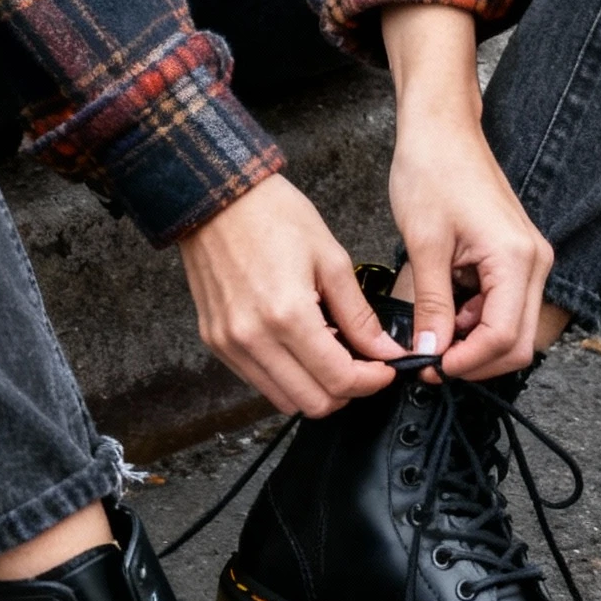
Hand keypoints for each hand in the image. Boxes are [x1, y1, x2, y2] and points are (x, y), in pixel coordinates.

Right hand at [178, 173, 398, 418]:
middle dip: (347, 390)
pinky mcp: (215, 342)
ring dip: (316, 388)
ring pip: (284, 400)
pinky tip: (301, 347)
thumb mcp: (330, 258)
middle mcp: (253, 338)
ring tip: (331, 354)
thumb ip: (359, 314)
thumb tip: (383, 350)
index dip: (372, 382)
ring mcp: (230, 344)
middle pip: (313, 403)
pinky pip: (258, 380)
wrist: (216, 197)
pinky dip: (287, 376)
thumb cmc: (272, 215)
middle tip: (364, 367)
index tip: (385, 369)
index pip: (339, 379)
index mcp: (287, 315)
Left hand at [383, 4, 553, 381]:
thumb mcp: (425, 245)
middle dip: (474, 359)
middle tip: (429, 360)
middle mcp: (533, 261)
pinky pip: (503, 305)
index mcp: (516, 258)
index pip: (504, 338)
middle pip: (518, 342)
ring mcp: (528, 259)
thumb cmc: (432, 171)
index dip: (467, 362)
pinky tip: (444, 309)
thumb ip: (432, 305)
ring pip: (511, 327)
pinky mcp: (515, 256)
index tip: (430, 367)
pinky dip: (474, 319)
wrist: (440, 129)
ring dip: (473, 341)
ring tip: (430, 331)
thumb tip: (430, 352)